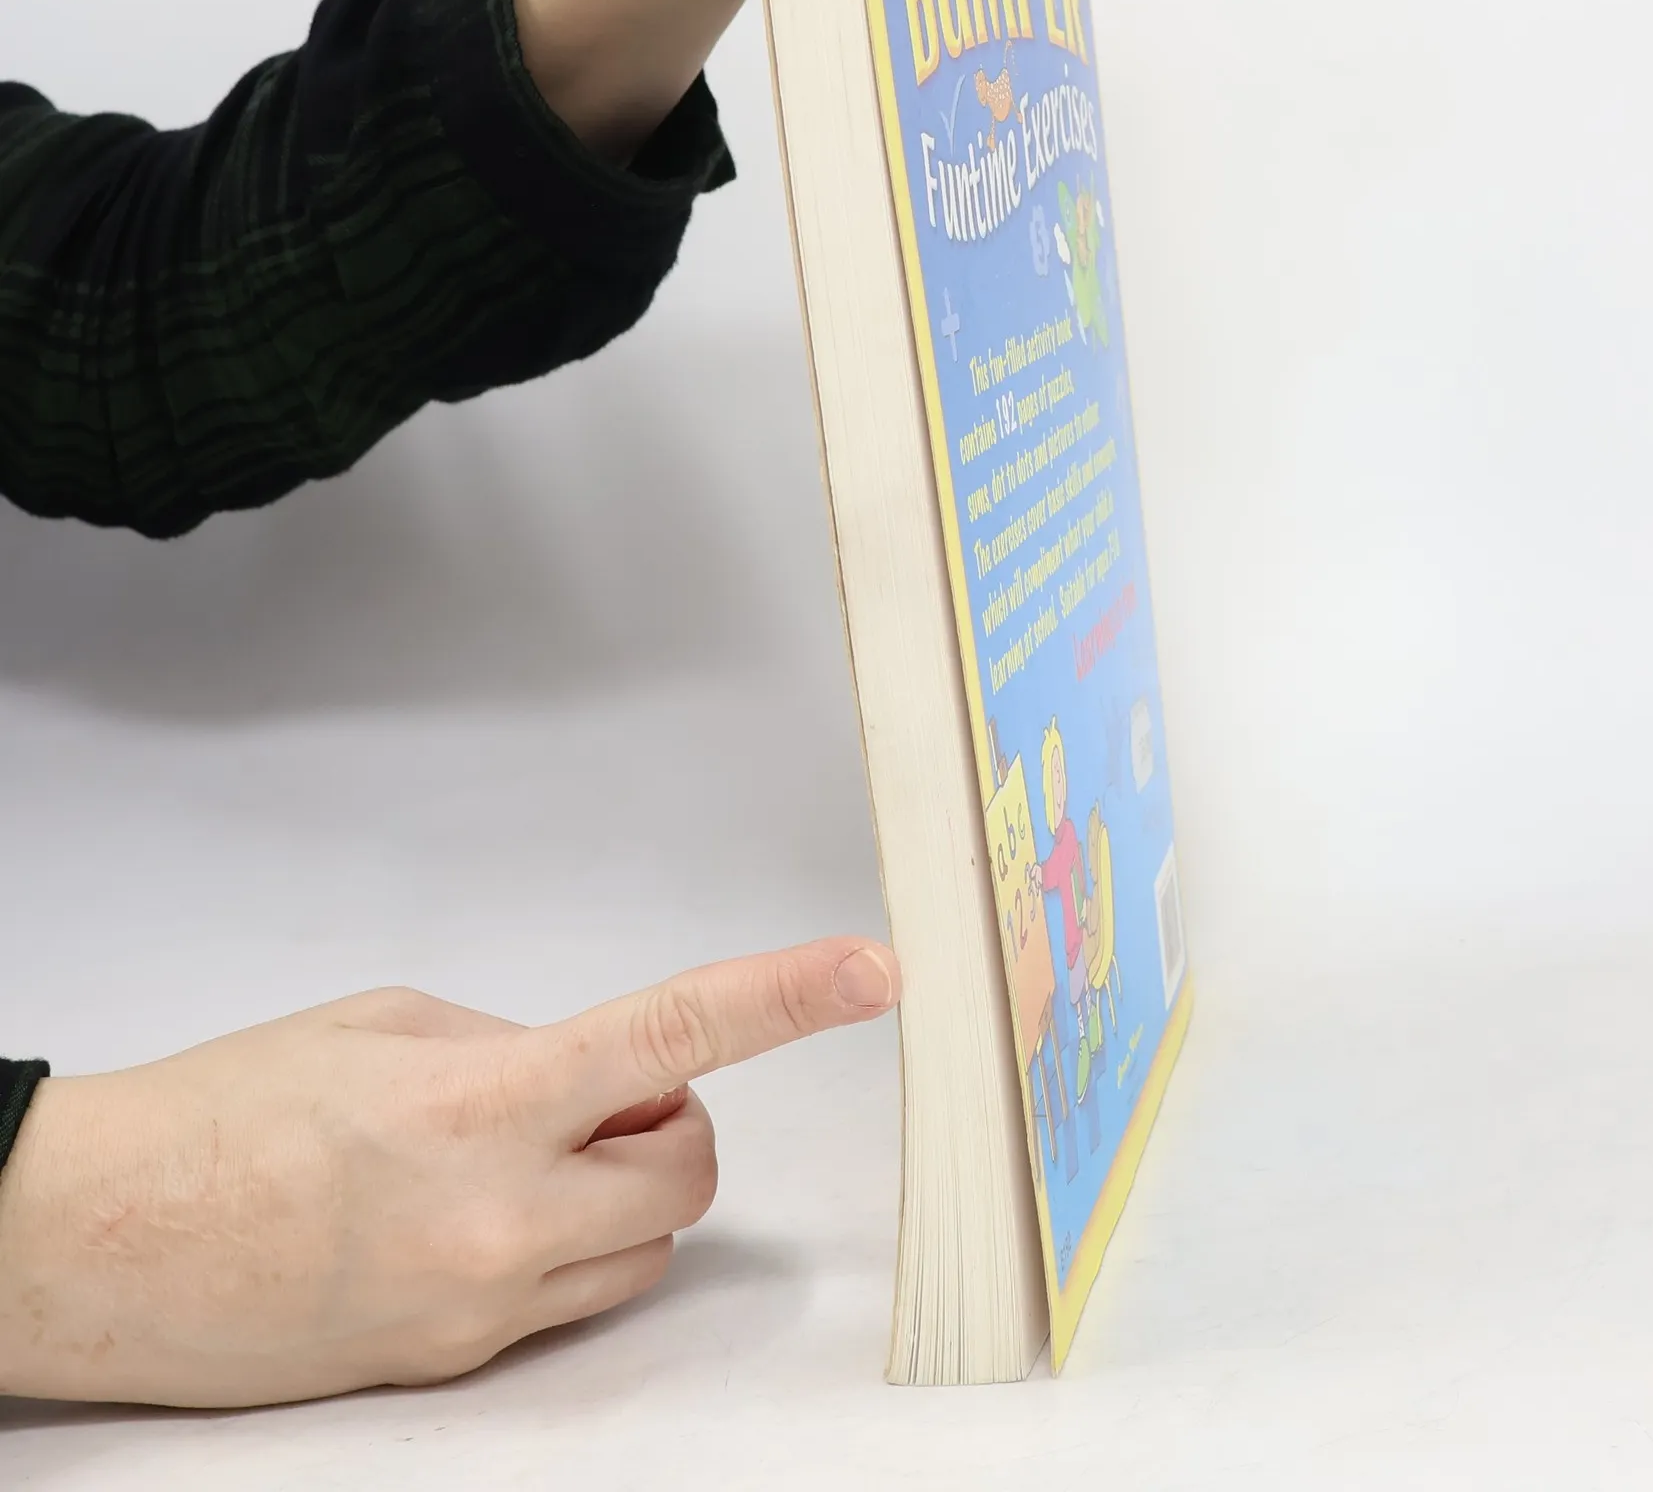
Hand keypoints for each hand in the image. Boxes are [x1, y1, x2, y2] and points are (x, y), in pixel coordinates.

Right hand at [0, 937, 899, 1407]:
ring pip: (644, 1250)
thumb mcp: (385, 1023)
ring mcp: (482, 1309)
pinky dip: (561, 1247)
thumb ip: (518, 1043)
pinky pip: (570, 1301)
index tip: (871, 971)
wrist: (93, 1245)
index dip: (788, 996)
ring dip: (621, 1191)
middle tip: (597, 1098)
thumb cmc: (226, 1111)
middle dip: (673, 1126)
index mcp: (483, 1102)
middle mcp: (501, 1219)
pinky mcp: (455, 1368)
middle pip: (690, 1174)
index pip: (676, 1038)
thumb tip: (605, 1077)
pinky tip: (465, 1217)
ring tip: (513, 1158)